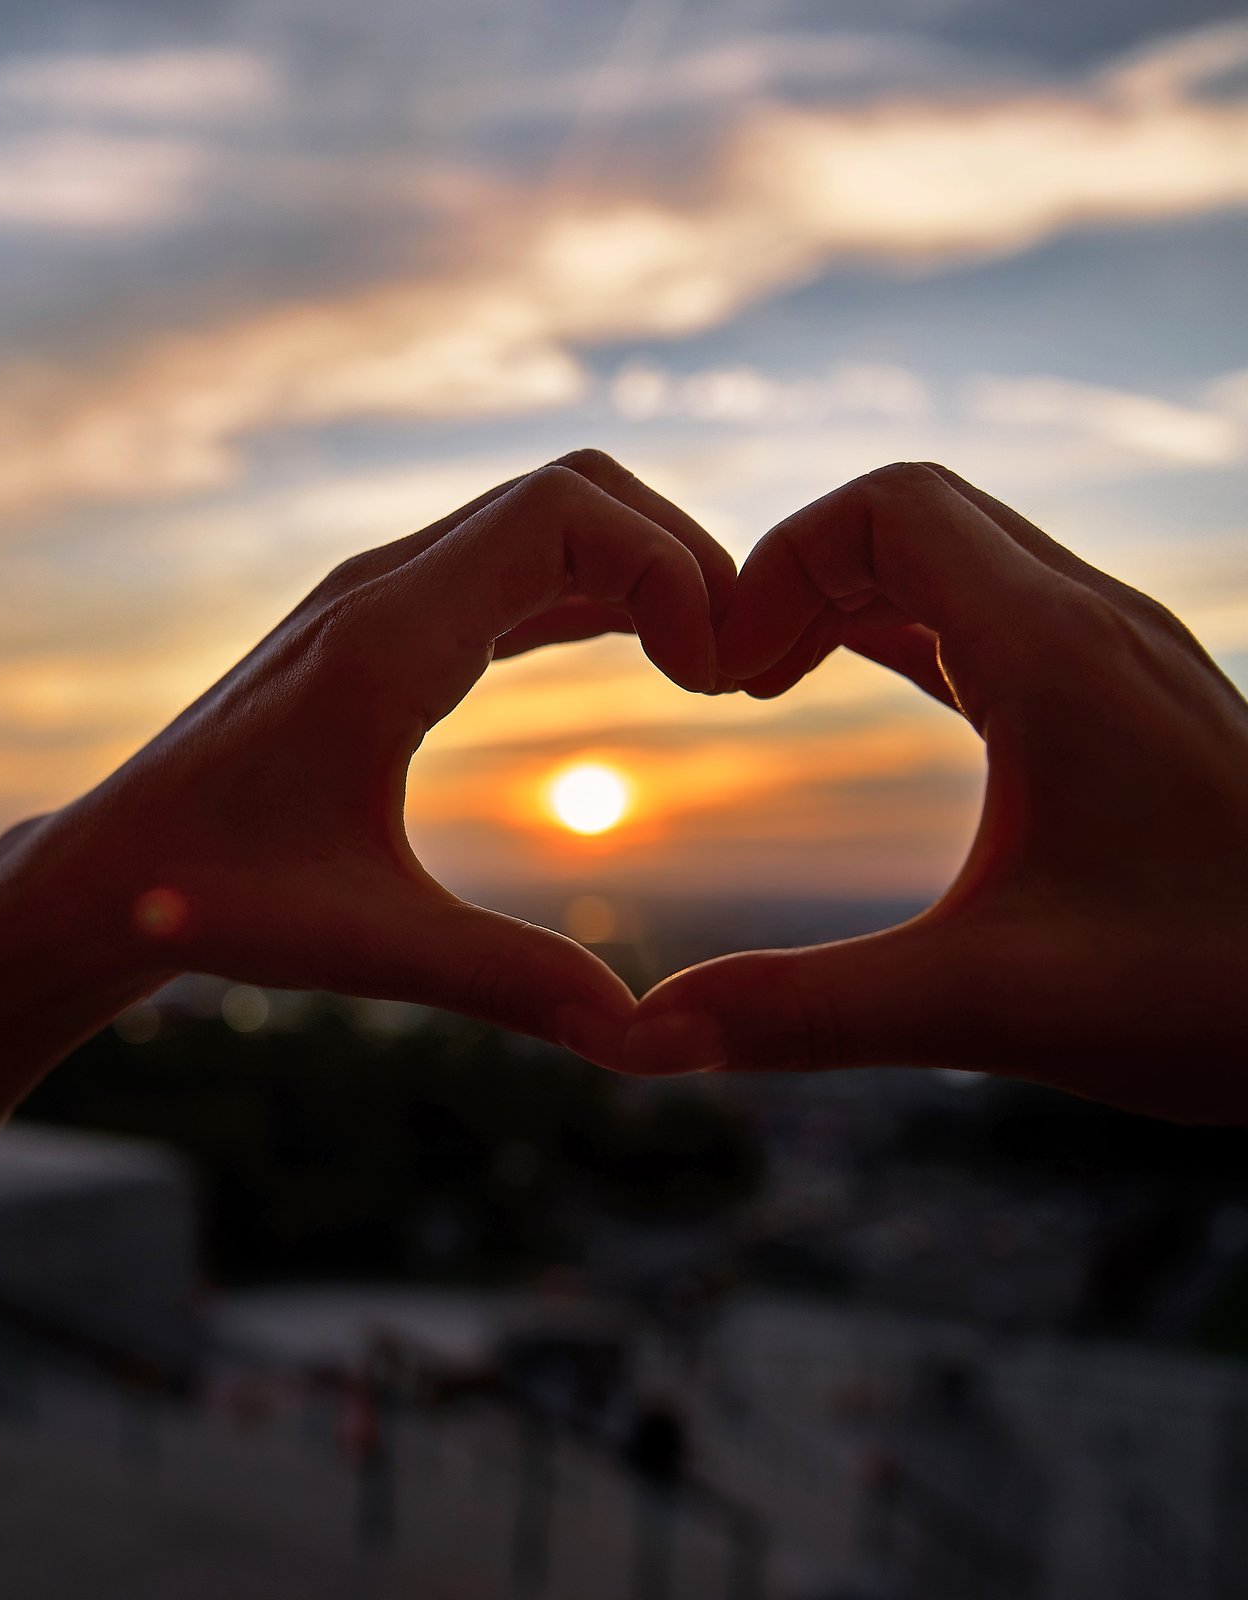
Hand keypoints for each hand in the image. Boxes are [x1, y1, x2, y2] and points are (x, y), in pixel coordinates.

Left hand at [0, 451, 734, 1068]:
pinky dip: (592, 592)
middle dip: (675, 557)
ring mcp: (379, 598)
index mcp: (384, 640)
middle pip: (571, 493)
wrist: (109, 870)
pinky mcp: (380, 627)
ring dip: (638, 570)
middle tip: (735, 670)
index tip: (713, 677)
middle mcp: (382, 589)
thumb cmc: (214, 902)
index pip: (561, 511)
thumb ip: (509, 983)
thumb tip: (645, 1040)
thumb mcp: (368, 946)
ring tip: (710, 668)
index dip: (668, 564)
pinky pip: (512, 569)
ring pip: (543, 520)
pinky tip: (644, 656)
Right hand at [627, 463, 1247, 1122]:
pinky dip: (902, 630)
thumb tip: (648, 1040)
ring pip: (955, 556)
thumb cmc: (1228, 994)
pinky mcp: (1125, 701)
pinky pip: (989, 616)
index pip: (886, 507)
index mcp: (1055, 654)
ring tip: (768, 687)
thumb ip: (811, 1012)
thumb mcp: (998, 1005)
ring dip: (848, 598)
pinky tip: (858, 698)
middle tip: (733, 682)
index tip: (722, 678)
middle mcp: (1091, 625)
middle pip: (913, 513)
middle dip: (799, 573)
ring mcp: (1116, 657)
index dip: (776, 566)